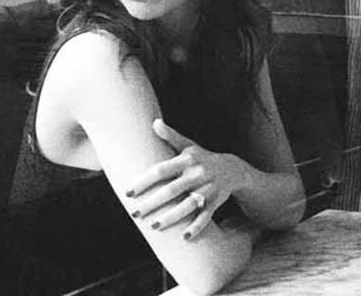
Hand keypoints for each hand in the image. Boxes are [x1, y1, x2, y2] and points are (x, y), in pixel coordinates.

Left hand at [126, 118, 244, 239]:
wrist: (232, 169)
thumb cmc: (202, 158)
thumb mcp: (188, 146)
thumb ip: (170, 136)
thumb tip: (154, 122)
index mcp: (187, 160)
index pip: (162, 170)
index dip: (144, 181)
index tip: (128, 192)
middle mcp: (198, 174)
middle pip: (172, 190)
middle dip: (152, 203)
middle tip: (135, 213)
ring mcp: (208, 189)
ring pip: (188, 205)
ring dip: (171, 217)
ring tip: (154, 226)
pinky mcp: (216, 202)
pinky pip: (206, 216)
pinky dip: (196, 227)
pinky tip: (184, 237)